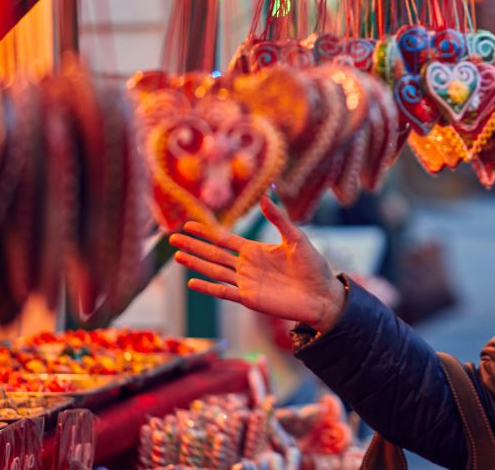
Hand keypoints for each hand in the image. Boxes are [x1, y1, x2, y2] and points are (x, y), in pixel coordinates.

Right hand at [169, 197, 346, 333]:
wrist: (323, 295)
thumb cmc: (314, 267)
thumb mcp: (296, 238)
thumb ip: (279, 219)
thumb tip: (265, 196)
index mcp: (256, 251)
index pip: (224, 240)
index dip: (207, 232)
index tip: (188, 224)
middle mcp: (247, 266)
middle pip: (214, 254)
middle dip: (194, 245)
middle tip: (172, 238)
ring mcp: (246, 283)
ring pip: (215, 271)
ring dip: (196, 264)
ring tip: (177, 256)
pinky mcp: (250, 299)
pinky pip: (224, 292)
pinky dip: (208, 288)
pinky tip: (192, 282)